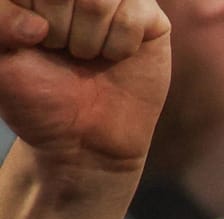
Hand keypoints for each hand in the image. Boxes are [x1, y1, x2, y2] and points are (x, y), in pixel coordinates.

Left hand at [0, 0, 169, 177]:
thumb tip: (37, 25)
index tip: (32, 40)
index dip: (33, 15)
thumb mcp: (0, 59)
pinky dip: (121, 45)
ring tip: (87, 55)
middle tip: (61, 49)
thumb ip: (0, 23)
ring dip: (89, 40)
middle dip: (59, 27)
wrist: (87, 138)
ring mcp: (115, 0)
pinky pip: (135, 13)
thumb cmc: (37, 95)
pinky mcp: (149, 18)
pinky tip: (114, 56)